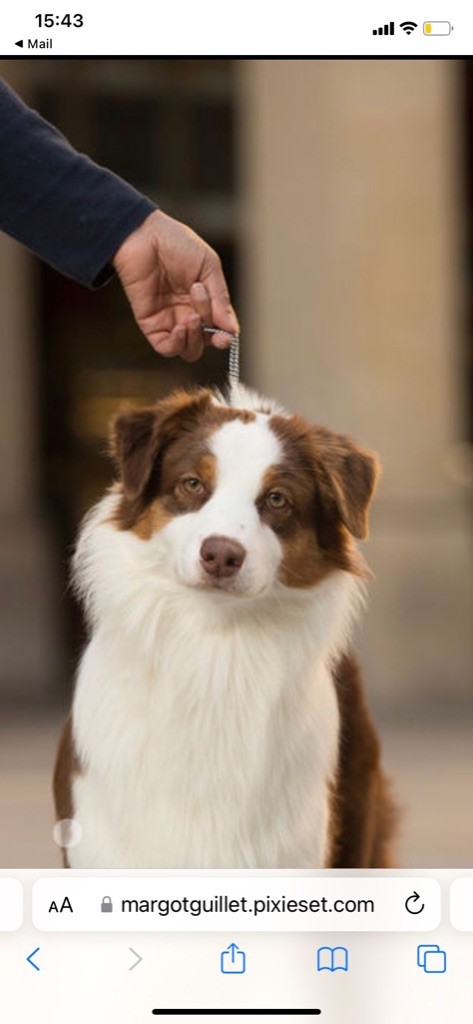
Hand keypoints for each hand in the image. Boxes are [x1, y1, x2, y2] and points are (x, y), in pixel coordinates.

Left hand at [112, 209, 238, 360]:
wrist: (144, 235)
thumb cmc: (177, 243)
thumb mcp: (209, 266)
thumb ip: (220, 298)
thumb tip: (233, 330)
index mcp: (205, 301)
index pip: (219, 328)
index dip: (225, 336)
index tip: (227, 335)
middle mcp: (188, 313)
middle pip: (205, 341)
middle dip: (210, 331)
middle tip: (201, 304)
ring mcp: (169, 320)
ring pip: (189, 350)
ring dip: (195, 338)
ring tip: (191, 315)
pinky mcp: (150, 324)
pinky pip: (167, 347)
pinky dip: (177, 344)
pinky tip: (180, 327)